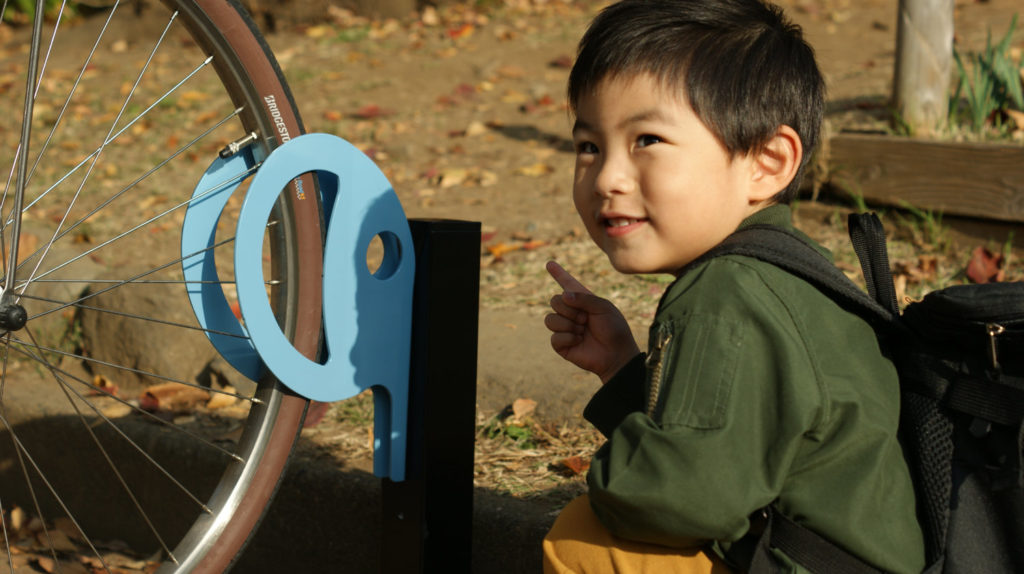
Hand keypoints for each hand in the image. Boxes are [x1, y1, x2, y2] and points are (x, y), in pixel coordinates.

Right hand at [544, 260, 639, 383]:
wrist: (617, 353)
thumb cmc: (614, 329)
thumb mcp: (604, 307)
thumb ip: (584, 299)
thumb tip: (563, 296)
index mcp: (582, 300)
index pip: (567, 284)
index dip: (558, 273)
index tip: (549, 263)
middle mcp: (571, 312)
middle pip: (554, 301)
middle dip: (570, 310)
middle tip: (586, 320)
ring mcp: (564, 328)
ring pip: (550, 319)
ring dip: (568, 324)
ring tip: (583, 331)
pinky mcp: (561, 344)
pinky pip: (554, 337)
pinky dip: (568, 338)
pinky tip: (580, 341)